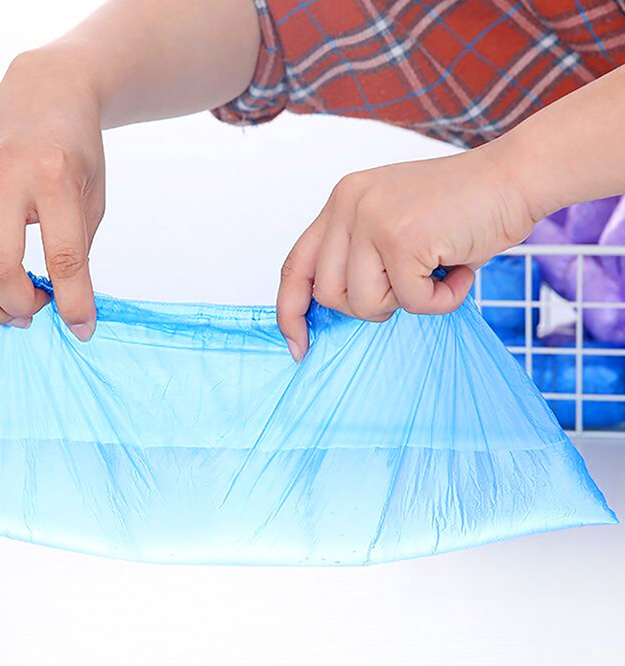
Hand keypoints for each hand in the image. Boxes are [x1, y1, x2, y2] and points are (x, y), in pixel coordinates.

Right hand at [0, 45, 104, 339]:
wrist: (43, 91)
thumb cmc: (77, 150)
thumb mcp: (93, 198)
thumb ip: (77, 251)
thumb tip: (64, 309)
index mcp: (54, 177)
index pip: (63, 257)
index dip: (74, 304)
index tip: (82, 329)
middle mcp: (5, 177)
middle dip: (18, 305)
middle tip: (39, 312)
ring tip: (16, 311)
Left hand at [276, 145, 537, 360]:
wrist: (517, 177)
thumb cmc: (462, 209)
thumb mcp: (394, 224)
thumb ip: (360, 256)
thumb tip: (337, 309)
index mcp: (341, 201)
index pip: (295, 266)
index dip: (291, 312)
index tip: (298, 345)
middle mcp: (348, 204)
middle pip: (329, 295)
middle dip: (373, 305)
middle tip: (413, 280)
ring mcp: (372, 219)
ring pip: (365, 304)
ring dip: (408, 301)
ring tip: (438, 269)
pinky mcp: (402, 238)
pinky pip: (412, 303)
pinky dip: (442, 299)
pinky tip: (461, 268)